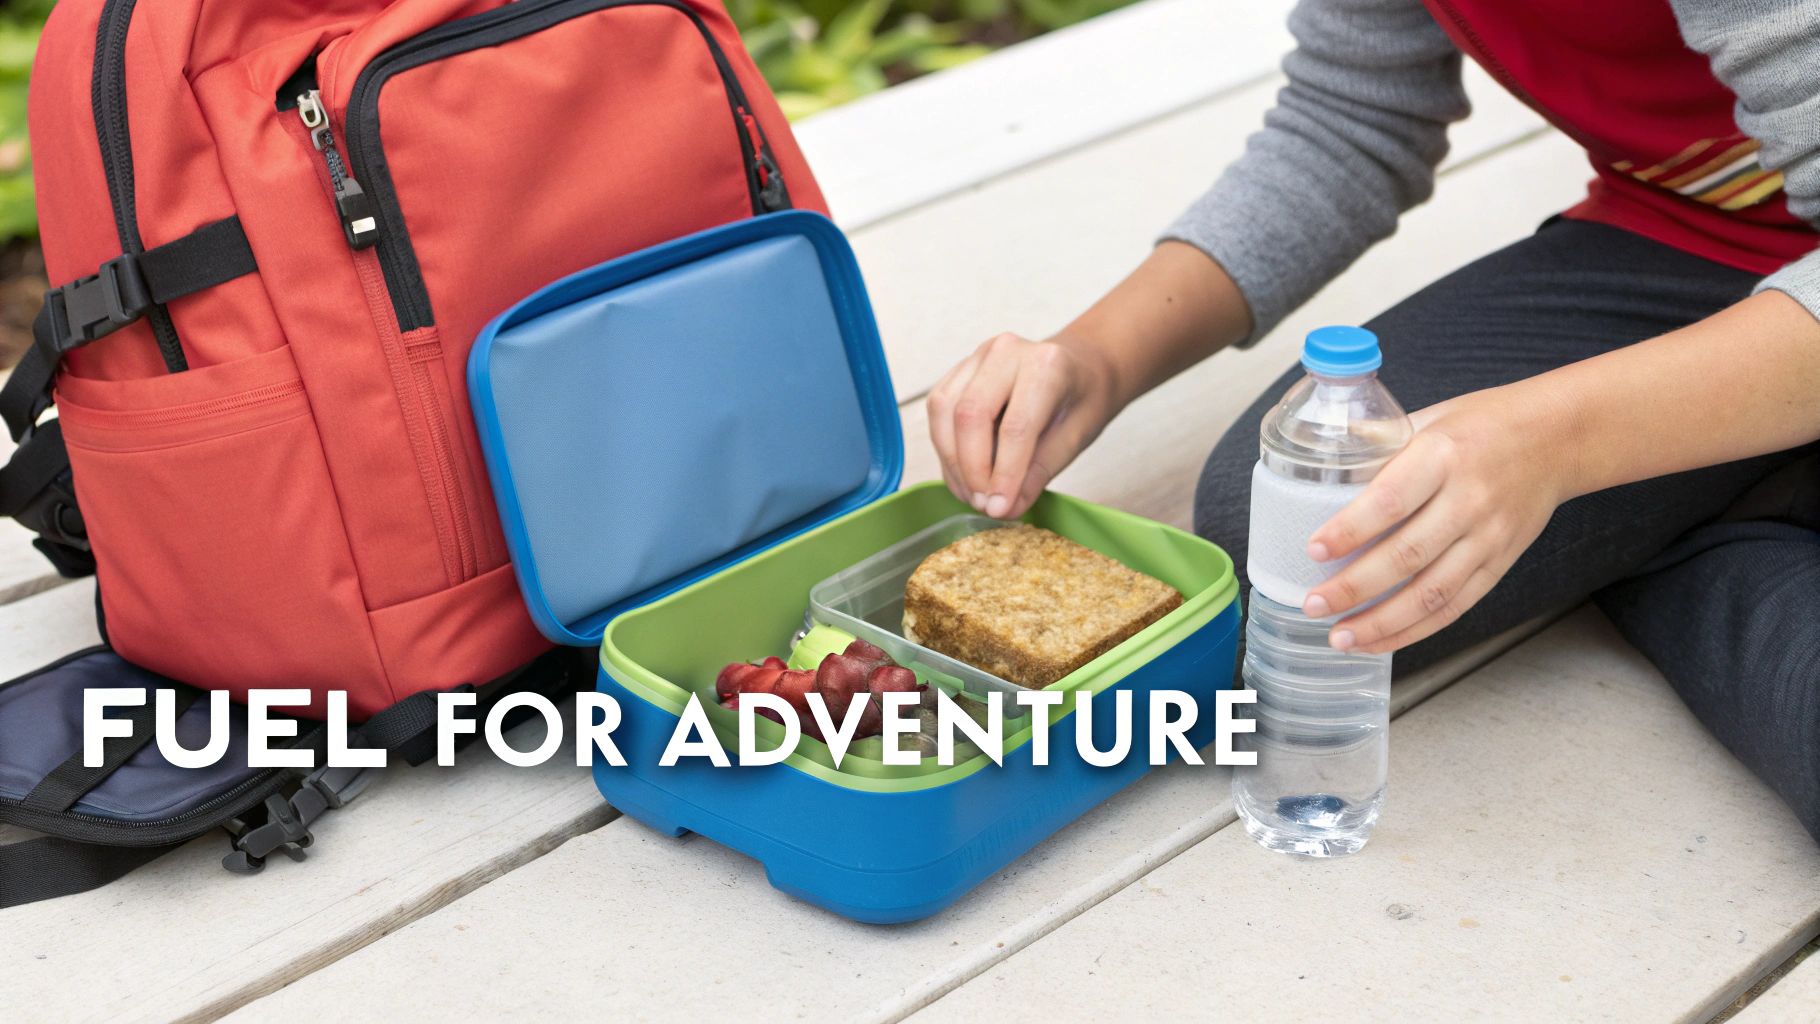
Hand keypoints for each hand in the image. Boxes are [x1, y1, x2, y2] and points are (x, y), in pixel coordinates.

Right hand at [927, 333, 1119, 519]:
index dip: (1004, 473)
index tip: (999, 508)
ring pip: (945, 411)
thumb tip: (1005, 508)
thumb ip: (1039, 472)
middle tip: (984, 505)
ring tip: (972, 494)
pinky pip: (938, 409)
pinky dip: (945, 448)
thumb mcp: (1076, 439)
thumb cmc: (1083, 399)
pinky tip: (962, 473)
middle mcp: (1006, 351)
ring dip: (952, 461)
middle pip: (970, 415)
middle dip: (972, 469)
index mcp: (1046, 365)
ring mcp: (978, 356)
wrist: (1081, 366)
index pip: (1015, 426)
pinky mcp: (959, 369)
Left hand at [1300, 385, 1572, 653]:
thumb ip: (1377, 441)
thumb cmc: (1485, 424)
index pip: (1391, 500)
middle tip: (1314, 604)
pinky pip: (1455, 606)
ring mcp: (1488, 537)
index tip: (1314, 550)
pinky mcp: (1499, 563)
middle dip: (1355, 587)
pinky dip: (1415, 629)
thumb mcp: (1429, 417)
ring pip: (1432, 592)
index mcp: (1442, 455)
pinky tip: (1380, 640)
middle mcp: (1468, 500)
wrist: (1558, 438)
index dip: (1350, 530)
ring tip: (1341, 638)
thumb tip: (1319, 458)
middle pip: (1407, 555)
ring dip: (1382, 622)